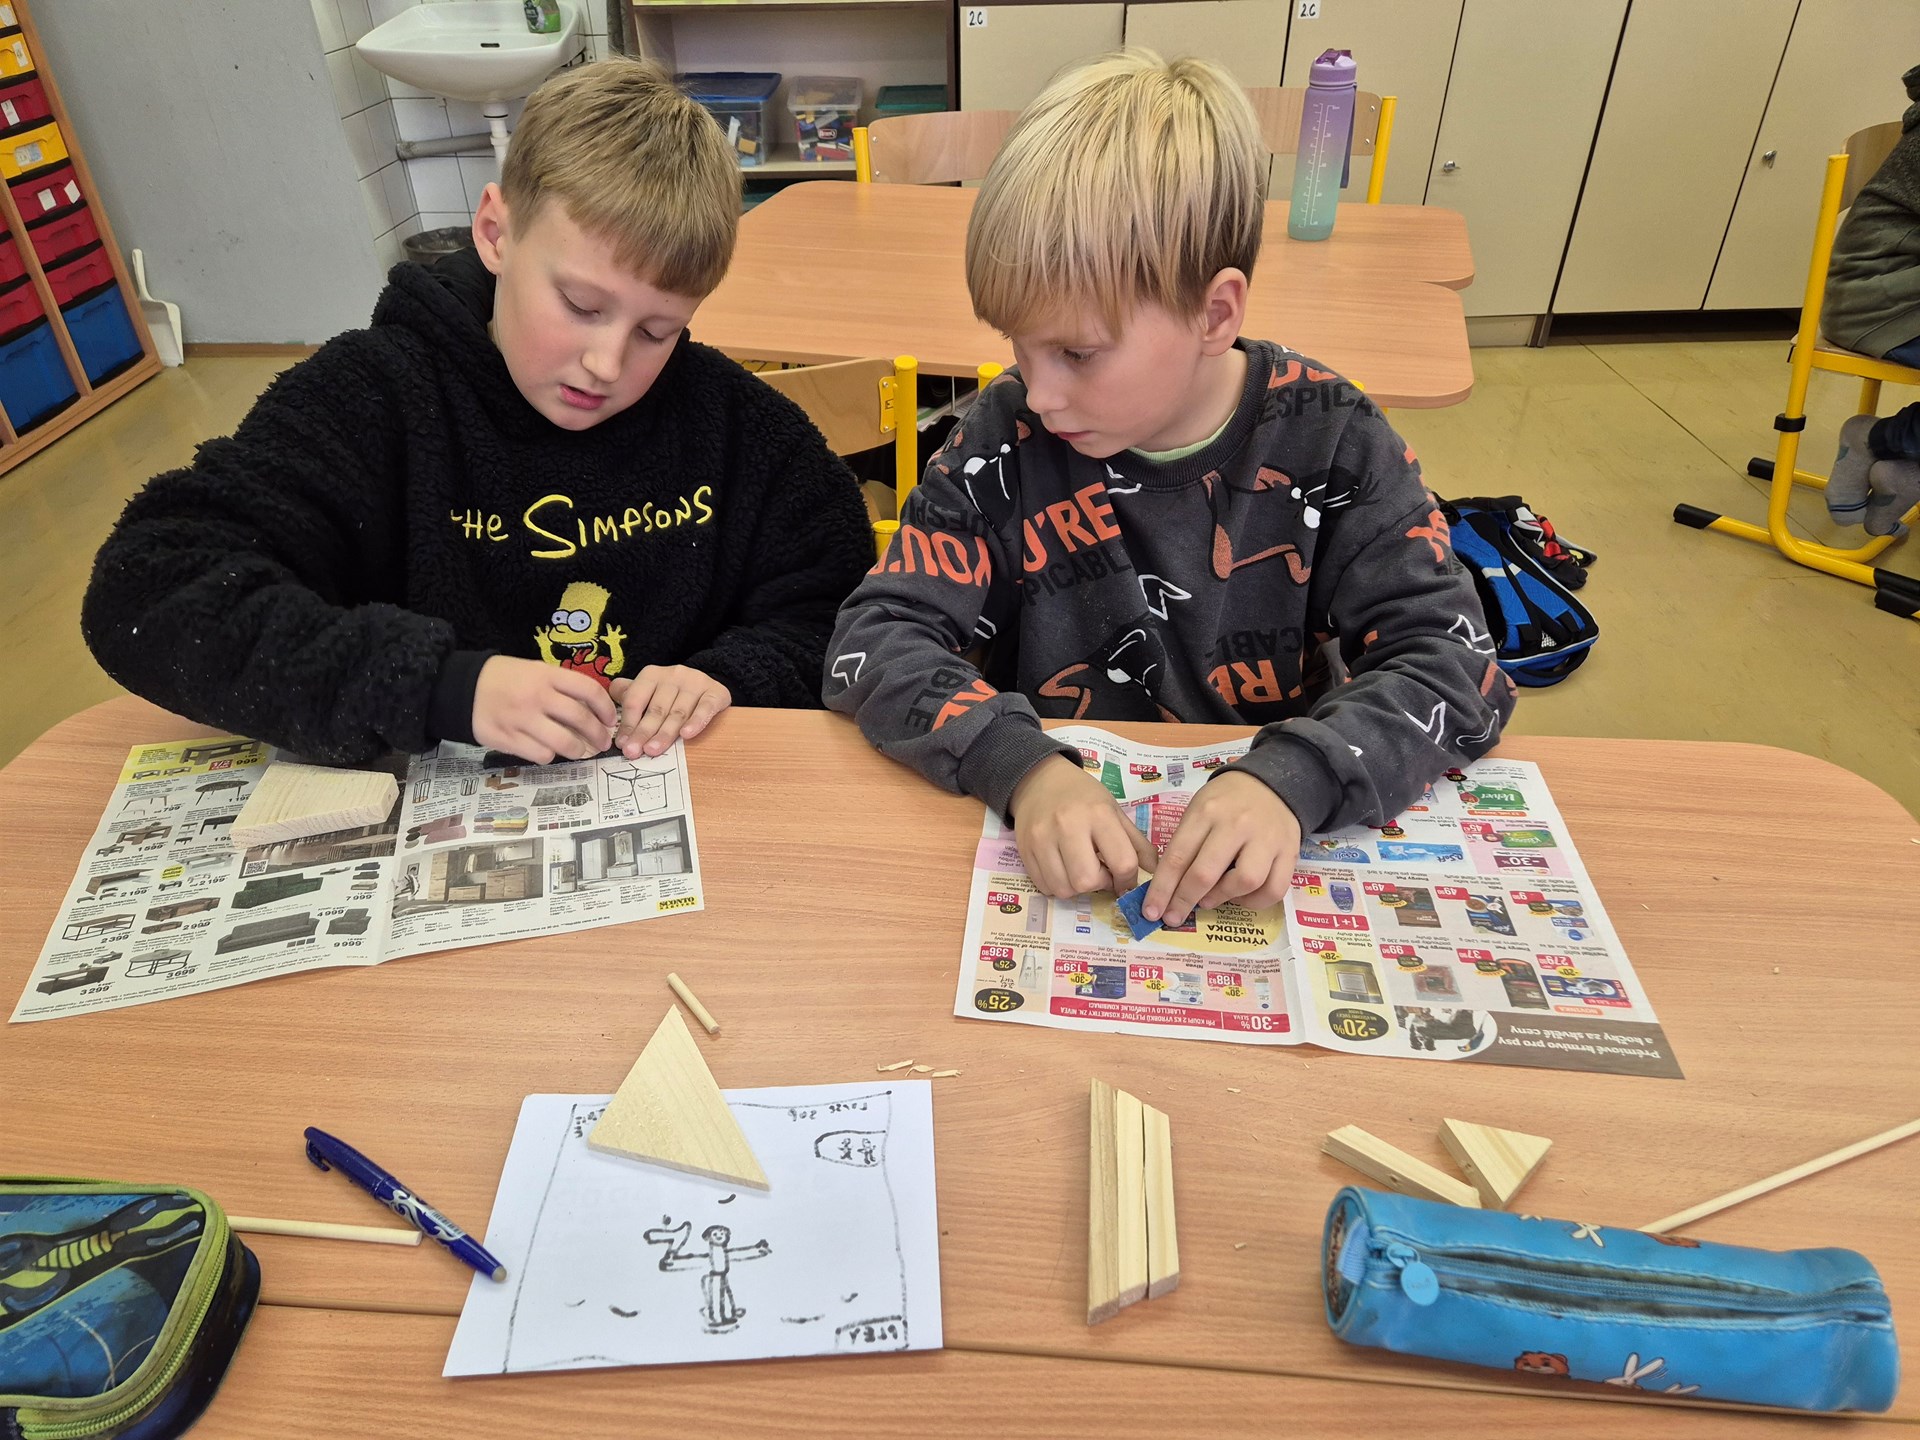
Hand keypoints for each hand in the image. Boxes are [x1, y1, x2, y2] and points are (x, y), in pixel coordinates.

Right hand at [472, 656, 617, 762]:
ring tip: (582, 752)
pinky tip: (549, 750)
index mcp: (546, 675)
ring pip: (564, 742)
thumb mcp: (535, 671)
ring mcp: (521, 719)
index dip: (606, 707)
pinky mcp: (507, 739)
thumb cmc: (506, 679)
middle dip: (598, 735)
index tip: (611, 719)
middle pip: (580, 719)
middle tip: (602, 743)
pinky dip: (550, 755)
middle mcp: (536, 696)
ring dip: (579, 750)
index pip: (588, 690)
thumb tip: (594, 711)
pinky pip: (541, 754)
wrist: (464, 687)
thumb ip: (562, 687)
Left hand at [610, 664, 730, 756]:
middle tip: (634, 752)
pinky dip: (697, 721)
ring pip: (678, 712)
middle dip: (644, 732)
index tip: (622, 744)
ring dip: (665, 733)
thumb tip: (607, 707)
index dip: (627, 723)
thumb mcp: (649, 692)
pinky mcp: (716, 692)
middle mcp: (674, 675)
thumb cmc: (672, 694)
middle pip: (656, 708)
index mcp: (652, 675)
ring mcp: (696, 682)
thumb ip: (629, 697)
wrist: (709, 685)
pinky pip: (706, 708)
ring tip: (654, 750)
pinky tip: (687, 735)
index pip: (636, 700)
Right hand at [1008, 755, 1155, 899]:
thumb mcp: (1113, 811)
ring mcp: (1042, 839)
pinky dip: (1057, 885)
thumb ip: (1136, 843)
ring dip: (1077, 888)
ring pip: (1064, 889)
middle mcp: (1068, 826)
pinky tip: (1063, 869)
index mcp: (1098, 814)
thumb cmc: (1083, 796)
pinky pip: (1044, 886)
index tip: (1125, 879)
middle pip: (1087, 881)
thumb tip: (1156, 873)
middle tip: (1100, 873)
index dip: (1128, 880)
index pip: (1122, 862)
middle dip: (1099, 884)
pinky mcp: (1024, 850)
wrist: (1039, 780)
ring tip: (1080, 870)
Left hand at [1143, 770, 1299, 926]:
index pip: (1177, 856)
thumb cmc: (1226, 801)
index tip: (1151, 912)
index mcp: (1206, 812)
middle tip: (1173, 917)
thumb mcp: (1199, 809)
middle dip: (1184, 901)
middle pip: (1206, 873)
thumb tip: (1168, 889)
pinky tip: (1240, 897)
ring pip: (1245, 881)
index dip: (1162, 889)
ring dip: (1222, 899)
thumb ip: (1185, 844)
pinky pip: (1274, 889)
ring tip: (1209, 900)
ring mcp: (1266, 838)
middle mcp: (1236, 824)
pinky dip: (1255, 902)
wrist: (1272, 783)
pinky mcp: (1290, 852)